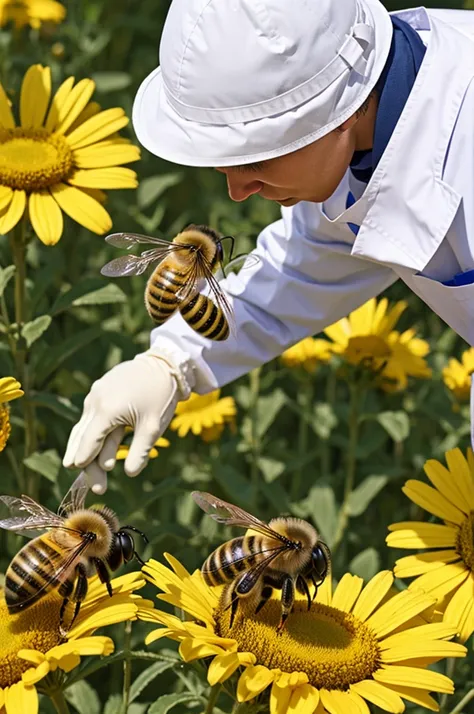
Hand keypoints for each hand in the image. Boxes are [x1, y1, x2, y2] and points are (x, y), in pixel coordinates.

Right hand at [63, 353, 181, 493]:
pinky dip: (93, 432)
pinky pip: (93, 416)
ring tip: (86, 468)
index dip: (85, 462)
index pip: (89, 442)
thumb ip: (139, 451)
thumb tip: (129, 474)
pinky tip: (94, 446)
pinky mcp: (101, 389)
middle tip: (96, 487)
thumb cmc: (160, 396)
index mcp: (106, 410)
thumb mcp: (153, 427)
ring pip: (86, 426)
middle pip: (84, 438)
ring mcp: (97, 393)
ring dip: (88, 448)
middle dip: (88, 463)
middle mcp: (95, 401)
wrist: (165, 364)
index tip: (78, 475)